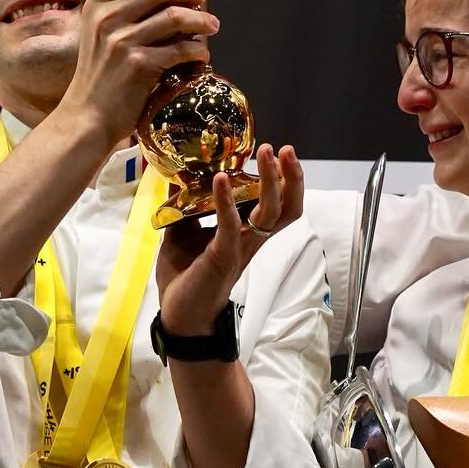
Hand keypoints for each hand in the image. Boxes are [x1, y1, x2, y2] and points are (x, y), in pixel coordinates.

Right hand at [58, 0, 216, 149]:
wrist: (86, 120)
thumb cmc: (98, 82)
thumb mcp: (98, 40)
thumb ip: (121, 17)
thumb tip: (164, 0)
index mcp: (96, 9)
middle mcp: (107, 20)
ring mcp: (123, 42)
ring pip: (176, 17)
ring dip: (201, 21)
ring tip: (211, 27)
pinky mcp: (141, 65)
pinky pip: (182, 49)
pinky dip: (198, 51)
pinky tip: (201, 57)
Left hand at [156, 143, 303, 335]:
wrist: (180, 317)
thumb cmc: (186, 277)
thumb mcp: (184, 234)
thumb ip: (187, 209)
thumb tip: (177, 180)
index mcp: (247, 234)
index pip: (279, 205)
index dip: (286, 180)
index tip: (280, 153)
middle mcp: (251, 240)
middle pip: (287, 208)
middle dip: (291, 178)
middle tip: (287, 150)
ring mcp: (239, 247)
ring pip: (270, 213)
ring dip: (270, 181)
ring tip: (267, 154)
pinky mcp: (221, 256)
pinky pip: (230, 225)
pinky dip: (226, 200)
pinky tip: (222, 178)